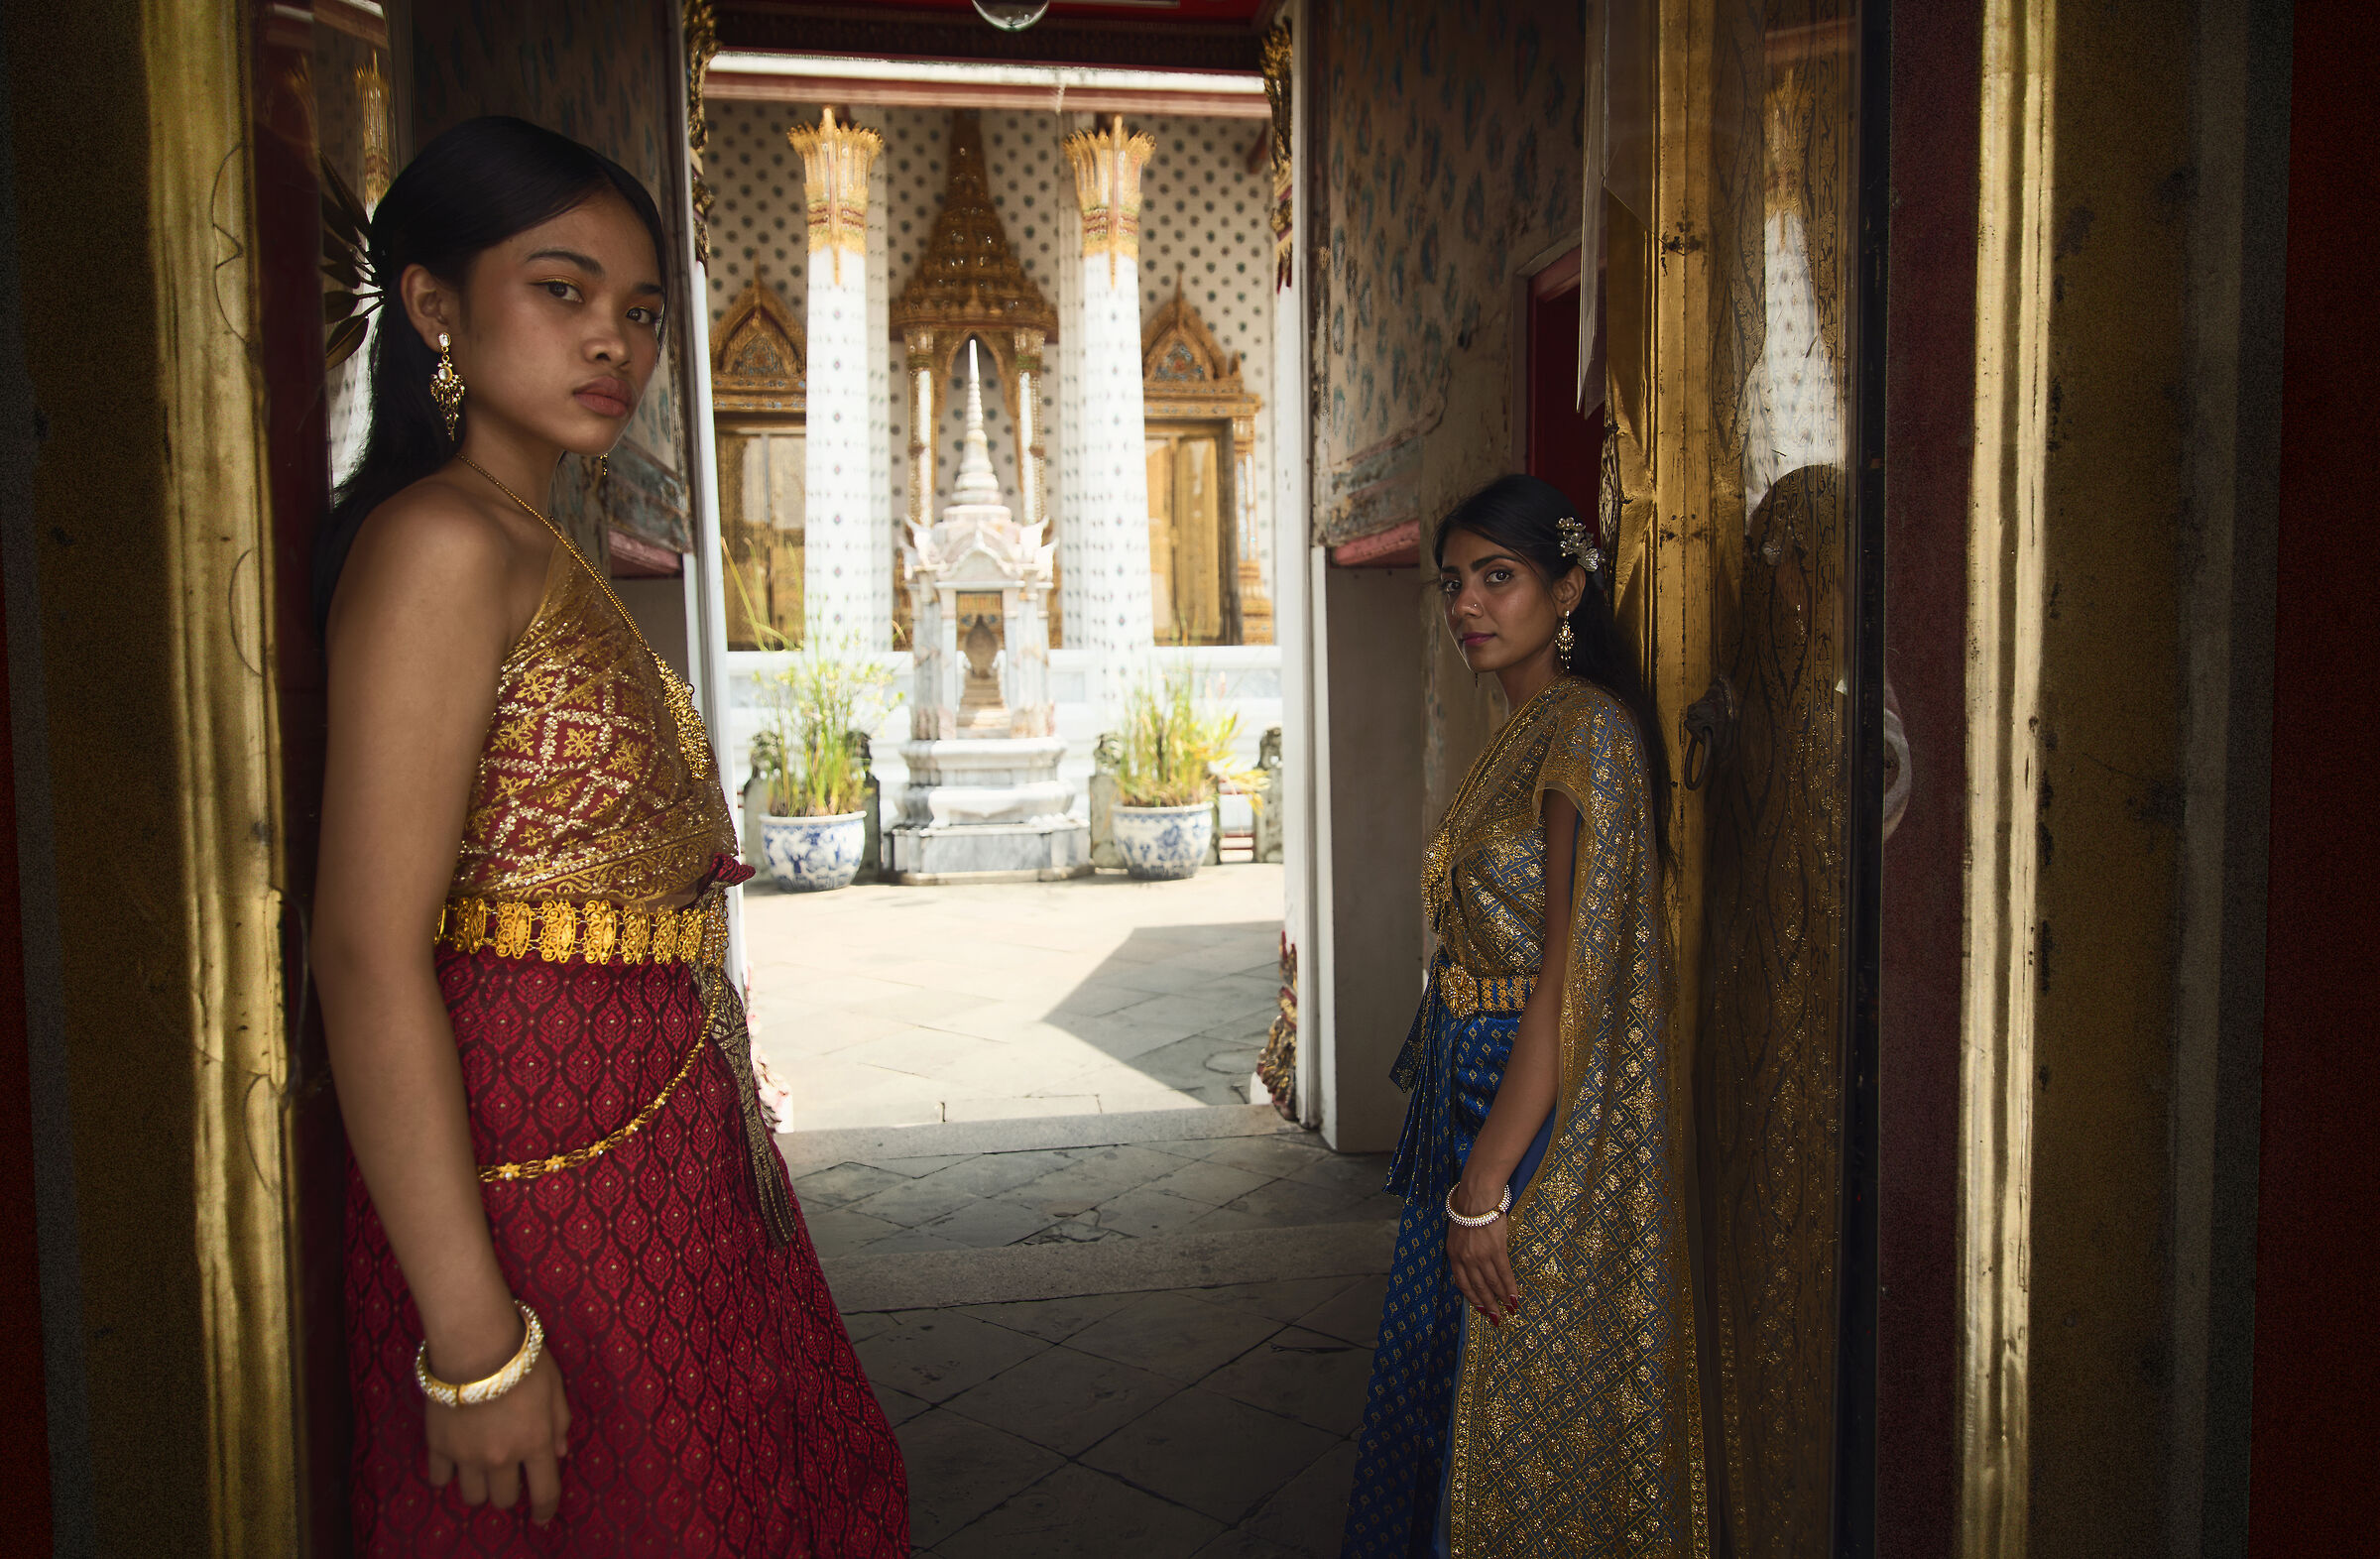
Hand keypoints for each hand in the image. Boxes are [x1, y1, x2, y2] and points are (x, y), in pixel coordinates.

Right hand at [424, 1344, 571, 1524]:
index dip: (546, 1511)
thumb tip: (560, 1452)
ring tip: (480, 1469)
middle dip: (509, 1492)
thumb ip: (559, 1422)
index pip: (545, 1492)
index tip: (543, 1520)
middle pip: (504, 1500)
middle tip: (508, 1475)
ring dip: (479, 1487)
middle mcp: (502, 1457)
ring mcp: (467, 1455)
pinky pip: (439, 1478)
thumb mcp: (555, 1386)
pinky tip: (453, 1460)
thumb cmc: (523, 1359)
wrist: (475, 1344)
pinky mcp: (438, 1446)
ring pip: (472, 1497)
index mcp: (536, 1443)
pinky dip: (446, 1474)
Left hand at [1445, 1179, 1521, 1325]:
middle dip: (1487, 1304)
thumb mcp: (1458, 1232)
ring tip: (1508, 1310)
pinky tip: (1515, 1296)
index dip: (1472, 1297)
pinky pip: (1504, 1274)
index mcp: (1454, 1254)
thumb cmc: (1469, 1209)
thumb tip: (1472, 1264)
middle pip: (1477, 1287)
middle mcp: (1465, 1258)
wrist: (1477, 1195)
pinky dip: (1510, 1287)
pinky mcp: (1496, 1249)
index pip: (1462, 1282)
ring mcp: (1480, 1255)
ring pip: (1491, 1283)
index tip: (1479, 1308)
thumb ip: (1462, 1249)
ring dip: (1501, 1299)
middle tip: (1496, 1318)